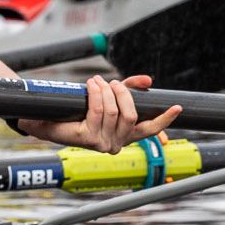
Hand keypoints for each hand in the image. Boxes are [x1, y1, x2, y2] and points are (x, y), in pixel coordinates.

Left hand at [16, 74, 179, 153]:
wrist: (47, 119)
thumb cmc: (78, 110)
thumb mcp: (108, 97)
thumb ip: (129, 89)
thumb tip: (148, 81)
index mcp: (124, 136)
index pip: (150, 130)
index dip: (165, 120)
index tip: (177, 107)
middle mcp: (116, 144)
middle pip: (130, 115)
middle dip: (123, 94)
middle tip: (112, 81)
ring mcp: (102, 144)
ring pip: (113, 112)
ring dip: (105, 91)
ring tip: (96, 81)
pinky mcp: (87, 139)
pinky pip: (98, 111)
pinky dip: (96, 94)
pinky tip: (90, 85)